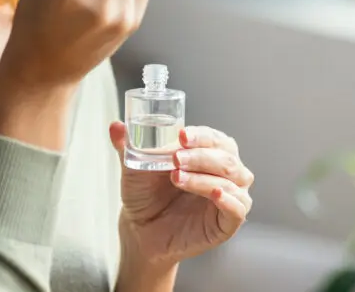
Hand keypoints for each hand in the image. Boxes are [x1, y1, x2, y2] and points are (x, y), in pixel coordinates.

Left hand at [110, 123, 252, 268]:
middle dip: (200, 155)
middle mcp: (226, 173)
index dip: (201, 135)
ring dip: (204, 176)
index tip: (181, 135)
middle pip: (226, 157)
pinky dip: (228, 199)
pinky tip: (213, 193)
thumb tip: (116, 125)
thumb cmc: (145, 193)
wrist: (140, 228)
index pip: (215, 138)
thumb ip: (127, 145)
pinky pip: (238, 208)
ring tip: (176, 177)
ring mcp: (230, 197)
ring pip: (232, 179)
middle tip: (175, 158)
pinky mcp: (228, 223)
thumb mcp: (135, 166)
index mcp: (209, 153)